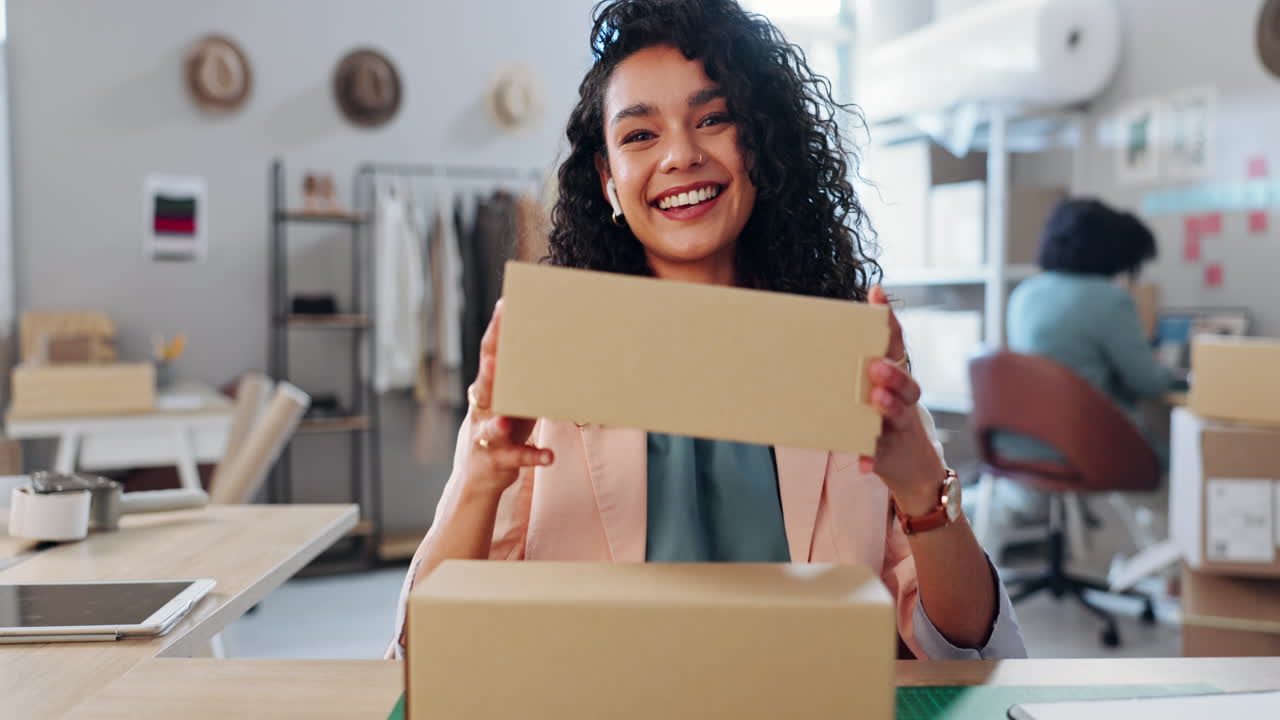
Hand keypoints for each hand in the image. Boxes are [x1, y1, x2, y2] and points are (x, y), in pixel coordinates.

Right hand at [463, 299, 553, 495]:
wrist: (478, 476)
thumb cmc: (503, 430)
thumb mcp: (512, 400)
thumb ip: (525, 377)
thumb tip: (557, 344)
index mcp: (488, 389)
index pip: (488, 355)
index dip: (495, 332)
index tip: (505, 306)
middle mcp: (481, 409)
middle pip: (482, 387)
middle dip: (488, 373)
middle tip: (495, 358)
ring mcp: (484, 436)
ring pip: (489, 427)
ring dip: (497, 422)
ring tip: (505, 418)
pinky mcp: (495, 460)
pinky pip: (514, 457)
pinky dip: (531, 455)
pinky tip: (549, 456)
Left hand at [859, 286, 947, 515]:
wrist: (910, 469)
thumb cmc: (878, 420)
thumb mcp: (867, 392)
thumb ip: (849, 370)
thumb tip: (808, 343)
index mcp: (893, 377)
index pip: (895, 344)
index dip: (889, 319)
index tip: (876, 293)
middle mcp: (902, 398)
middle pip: (906, 380)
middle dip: (892, 371)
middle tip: (875, 364)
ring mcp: (900, 425)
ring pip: (900, 412)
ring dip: (889, 405)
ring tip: (876, 400)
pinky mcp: (893, 451)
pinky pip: (882, 453)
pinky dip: (872, 457)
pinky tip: (862, 462)